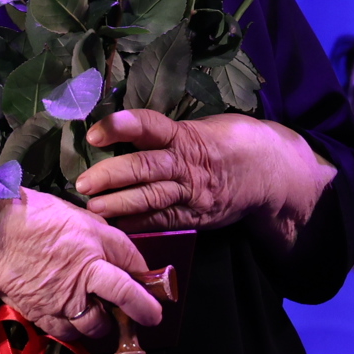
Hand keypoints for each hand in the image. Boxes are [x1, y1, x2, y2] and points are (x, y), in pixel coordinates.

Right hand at [0, 185, 161, 342]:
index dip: (147, 301)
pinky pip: (68, 334)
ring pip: (92, 328)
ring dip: (101, 323)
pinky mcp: (41, 316)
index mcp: (91, 256)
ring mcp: (59, 304)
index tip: (157, 308)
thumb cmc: (35, 218)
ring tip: (99, 310)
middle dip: (129, 316)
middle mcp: (78, 285)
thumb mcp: (81, 219)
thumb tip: (131, 262)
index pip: (128, 285)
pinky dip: (76, 329)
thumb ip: (111, 242)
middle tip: (131, 311)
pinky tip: (74, 317)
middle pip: (115, 312)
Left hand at [75, 109, 334, 249]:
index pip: (152, 127)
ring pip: (151, 198)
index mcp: (189, 136)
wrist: (271, 174)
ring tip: (92, 208)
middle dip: (111, 175)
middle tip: (82, 182)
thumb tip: (122, 131)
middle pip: (146, 167)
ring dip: (119, 204)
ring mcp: (192, 195)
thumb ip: (168, 132)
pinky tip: (115, 226)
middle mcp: (188, 165)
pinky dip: (137, 224)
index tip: (95, 133)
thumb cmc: (230, 141)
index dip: (122, 127)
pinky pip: (162, 221)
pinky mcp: (195, 218)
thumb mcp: (204, 126)